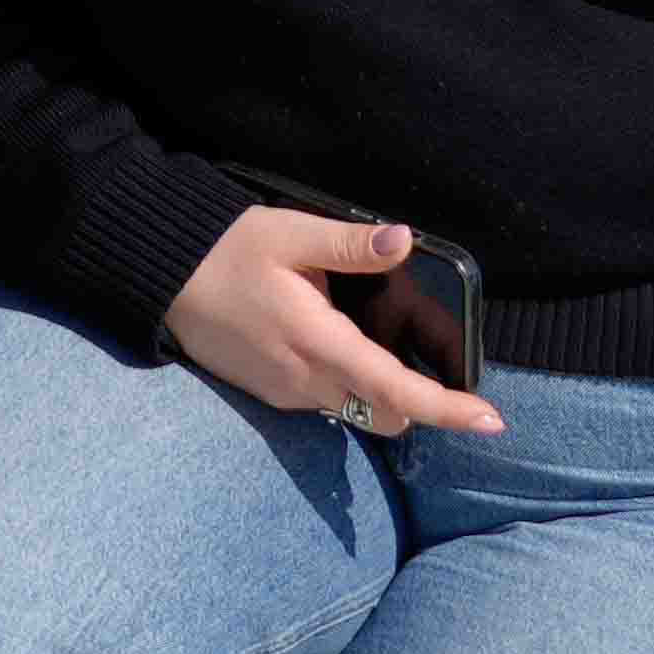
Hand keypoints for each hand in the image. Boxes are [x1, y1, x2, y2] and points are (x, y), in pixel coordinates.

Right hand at [156, 203, 500, 438]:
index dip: (448, 409)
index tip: (492, 420)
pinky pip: (328, 401)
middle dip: (421, 400)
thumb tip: (404, 241)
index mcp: (318, 342)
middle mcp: (306, 381)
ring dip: (385, 391)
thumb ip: (349, 244)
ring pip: (357, 411)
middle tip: (437, 358)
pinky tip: (340, 339)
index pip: (396, 390)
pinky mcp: (273, 393)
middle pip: (386, 414)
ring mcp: (287, 393)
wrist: (161, 280)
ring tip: (388, 340)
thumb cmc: (224, 251)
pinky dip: (350, 383)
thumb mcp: (287, 233)